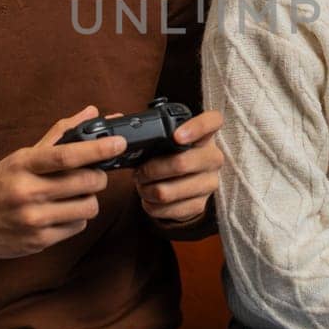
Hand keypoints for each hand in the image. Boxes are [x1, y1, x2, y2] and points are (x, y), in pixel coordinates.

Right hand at [0, 105, 125, 268]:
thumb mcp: (20, 156)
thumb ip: (58, 135)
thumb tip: (92, 112)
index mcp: (22, 165)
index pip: (66, 155)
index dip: (97, 149)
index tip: (118, 142)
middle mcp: (27, 192)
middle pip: (85, 182)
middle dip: (98, 177)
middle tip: (93, 174)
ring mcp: (33, 219)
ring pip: (87, 207)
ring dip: (89, 199)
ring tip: (75, 195)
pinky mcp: (38, 241)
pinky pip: (77, 226)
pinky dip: (77, 217)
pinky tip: (63, 212)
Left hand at [134, 109, 223, 223]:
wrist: (185, 182)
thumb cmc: (171, 154)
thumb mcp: (165, 138)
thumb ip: (145, 128)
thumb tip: (115, 119)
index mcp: (206, 135)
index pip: (212, 122)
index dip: (196, 128)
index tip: (176, 136)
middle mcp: (213, 158)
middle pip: (181, 163)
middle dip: (151, 169)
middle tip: (139, 171)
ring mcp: (209, 183)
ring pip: (169, 191)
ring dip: (147, 190)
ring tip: (141, 185)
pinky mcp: (200, 205)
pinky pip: (169, 209)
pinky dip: (152, 205)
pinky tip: (149, 198)